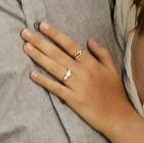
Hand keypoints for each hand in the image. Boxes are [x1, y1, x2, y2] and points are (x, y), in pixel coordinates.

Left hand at [24, 21, 130, 137]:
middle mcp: (83, 72)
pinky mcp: (73, 100)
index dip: (55, 34)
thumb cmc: (116, 94)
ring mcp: (77, 86)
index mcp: (92, 64)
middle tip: (25, 33)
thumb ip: (102, 53)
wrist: (118, 117)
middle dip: (40, 42)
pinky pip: (56, 88)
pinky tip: (32, 74)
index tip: (42, 25)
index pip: (70, 45)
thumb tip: (89, 40)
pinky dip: (44, 81)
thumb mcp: (113, 69)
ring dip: (39, 57)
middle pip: (58, 54)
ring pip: (55, 68)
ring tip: (26, 47)